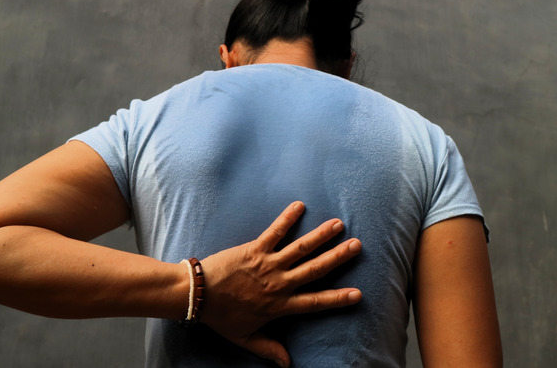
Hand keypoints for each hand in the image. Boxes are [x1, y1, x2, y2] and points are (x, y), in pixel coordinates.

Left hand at [199, 202, 361, 367]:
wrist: (198, 295)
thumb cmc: (221, 317)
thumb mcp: (245, 338)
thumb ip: (268, 349)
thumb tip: (287, 364)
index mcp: (279, 305)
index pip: (315, 302)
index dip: (337, 298)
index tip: (358, 294)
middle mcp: (279, 283)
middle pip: (315, 269)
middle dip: (337, 257)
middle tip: (356, 246)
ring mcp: (268, 264)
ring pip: (300, 248)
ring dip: (320, 235)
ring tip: (338, 224)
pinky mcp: (255, 249)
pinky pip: (275, 231)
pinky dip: (287, 218)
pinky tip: (299, 206)